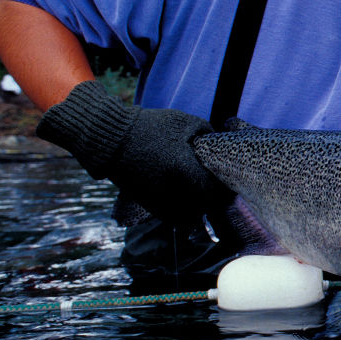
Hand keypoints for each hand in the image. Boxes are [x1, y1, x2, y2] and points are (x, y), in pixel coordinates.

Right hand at [37, 80, 233, 223]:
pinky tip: (186, 200)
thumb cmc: (148, 127)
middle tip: (219, 192)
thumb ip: (207, 132)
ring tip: (203, 197)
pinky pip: (173, 217)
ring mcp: (159, 200)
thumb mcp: (183, 122)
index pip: (215, 192)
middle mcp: (173, 190)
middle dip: (214, 200)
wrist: (110, 140)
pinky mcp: (148, 204)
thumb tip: (221, 141)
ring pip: (189, 216)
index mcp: (184, 169)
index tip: (230, 186)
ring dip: (199, 209)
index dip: (226, 191)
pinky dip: (183, 212)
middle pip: (205, 207)